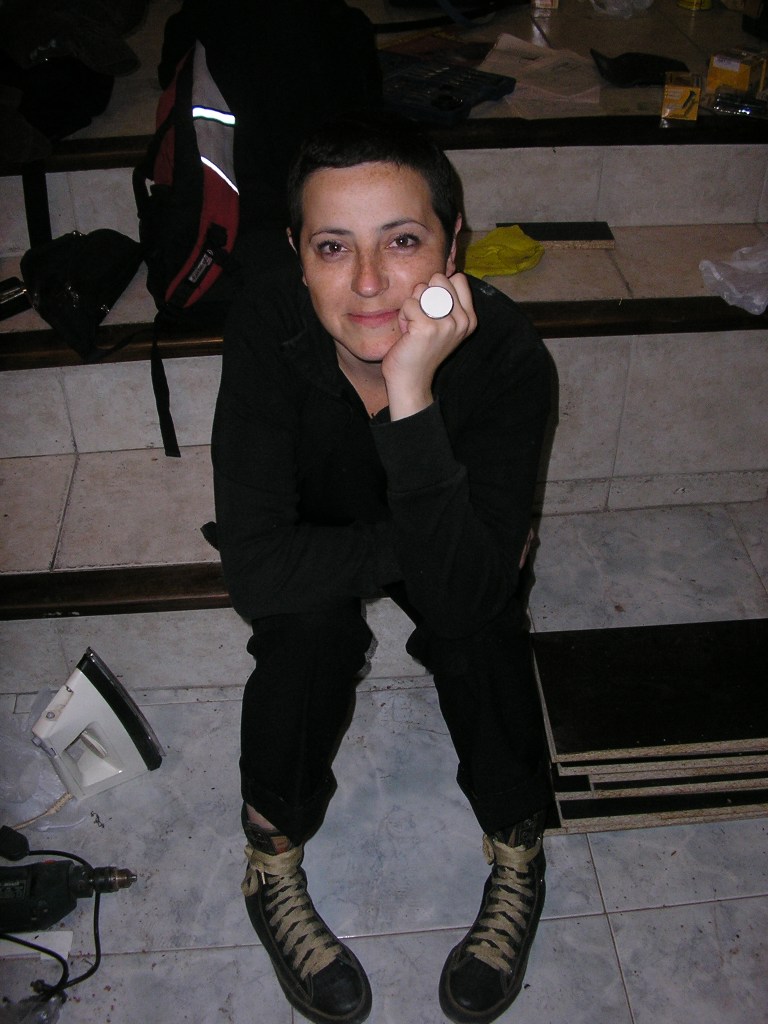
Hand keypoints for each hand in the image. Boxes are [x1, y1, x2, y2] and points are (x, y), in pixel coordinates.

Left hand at [382, 272, 476, 420]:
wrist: (411, 380)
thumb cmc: (421, 349)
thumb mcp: (442, 323)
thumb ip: (445, 300)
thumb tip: (439, 273)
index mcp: (470, 318)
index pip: (457, 279)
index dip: (438, 289)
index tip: (434, 312)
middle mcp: (463, 320)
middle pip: (438, 279)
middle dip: (423, 295)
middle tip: (422, 319)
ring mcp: (447, 324)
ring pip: (421, 290)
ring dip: (411, 307)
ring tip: (414, 327)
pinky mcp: (427, 327)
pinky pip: (408, 304)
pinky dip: (402, 316)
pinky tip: (408, 334)